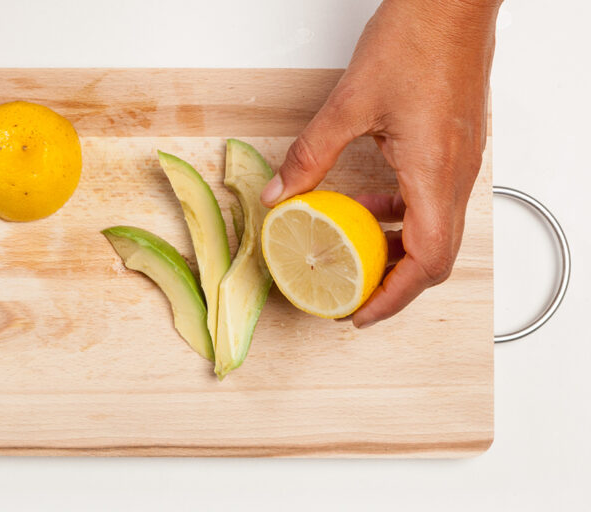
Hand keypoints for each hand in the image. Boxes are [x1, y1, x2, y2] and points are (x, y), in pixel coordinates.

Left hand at [261, 0, 501, 327]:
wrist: (453, 2)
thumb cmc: (418, 40)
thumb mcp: (349, 104)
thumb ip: (310, 155)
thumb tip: (279, 193)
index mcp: (436, 174)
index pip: (427, 262)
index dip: (394, 299)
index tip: (361, 314)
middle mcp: (457, 176)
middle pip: (435, 256)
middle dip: (393, 284)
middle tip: (354, 294)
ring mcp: (460, 163)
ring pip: (435, 230)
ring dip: (395, 249)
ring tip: (353, 252)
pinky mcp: (454, 148)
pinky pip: (432, 201)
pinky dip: (400, 216)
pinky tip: (370, 204)